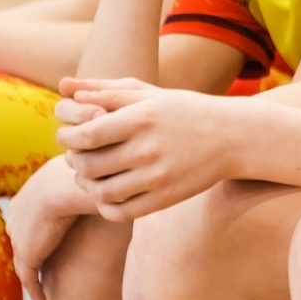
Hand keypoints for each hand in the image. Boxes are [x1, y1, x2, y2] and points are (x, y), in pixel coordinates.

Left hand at [6, 155, 93, 299]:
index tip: (53, 237)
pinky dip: (33, 289)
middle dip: (33, 248)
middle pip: (24, 236)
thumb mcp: (86, 173)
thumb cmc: (84, 175)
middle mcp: (18, 215)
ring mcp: (19, 236)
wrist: (66, 187)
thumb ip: (90, 180)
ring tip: (46, 287)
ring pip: (25, 259)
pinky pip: (27, 277)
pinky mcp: (26, 254)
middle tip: (49, 263)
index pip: (30, 215)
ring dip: (34, 274)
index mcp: (30, 192)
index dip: (40, 227)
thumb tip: (113, 178)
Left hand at [53, 77, 244, 220]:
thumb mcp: (151, 94)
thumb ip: (107, 90)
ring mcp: (157, 178)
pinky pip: (120, 211)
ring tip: (90, 174)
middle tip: (78, 155)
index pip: (86, 136)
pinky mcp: (165, 199)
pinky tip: (108, 192)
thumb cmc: (187, 110)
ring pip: (100, 192)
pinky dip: (105, 205)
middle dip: (75, 161)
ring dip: (86, 184)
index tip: (68, 135)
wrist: (234, 137)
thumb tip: (66, 88)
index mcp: (142, 118)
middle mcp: (148, 149)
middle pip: (88, 165)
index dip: (68, 138)